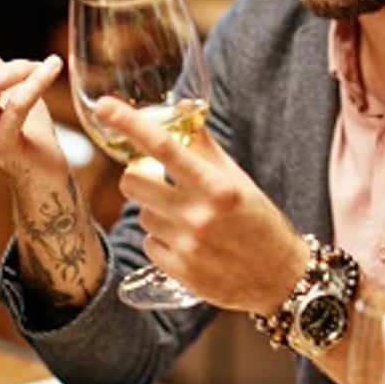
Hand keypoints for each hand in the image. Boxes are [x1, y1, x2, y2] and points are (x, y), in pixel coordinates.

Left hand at [92, 97, 307, 313]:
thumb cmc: (259, 220)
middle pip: (132, 181)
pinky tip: (189, 244)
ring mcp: (187, 246)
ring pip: (141, 214)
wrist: (279, 277)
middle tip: (156, 180)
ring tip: (187, 219)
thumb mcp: (238, 179)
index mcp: (217, 186)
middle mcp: (199, 216)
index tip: (104, 107)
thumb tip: (182, 109)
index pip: (164, 147)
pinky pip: (149, 244)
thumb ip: (204, 147)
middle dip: (138, 176)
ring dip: (156, 211)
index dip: (129, 124)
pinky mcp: (179, 271)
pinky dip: (162, 240)